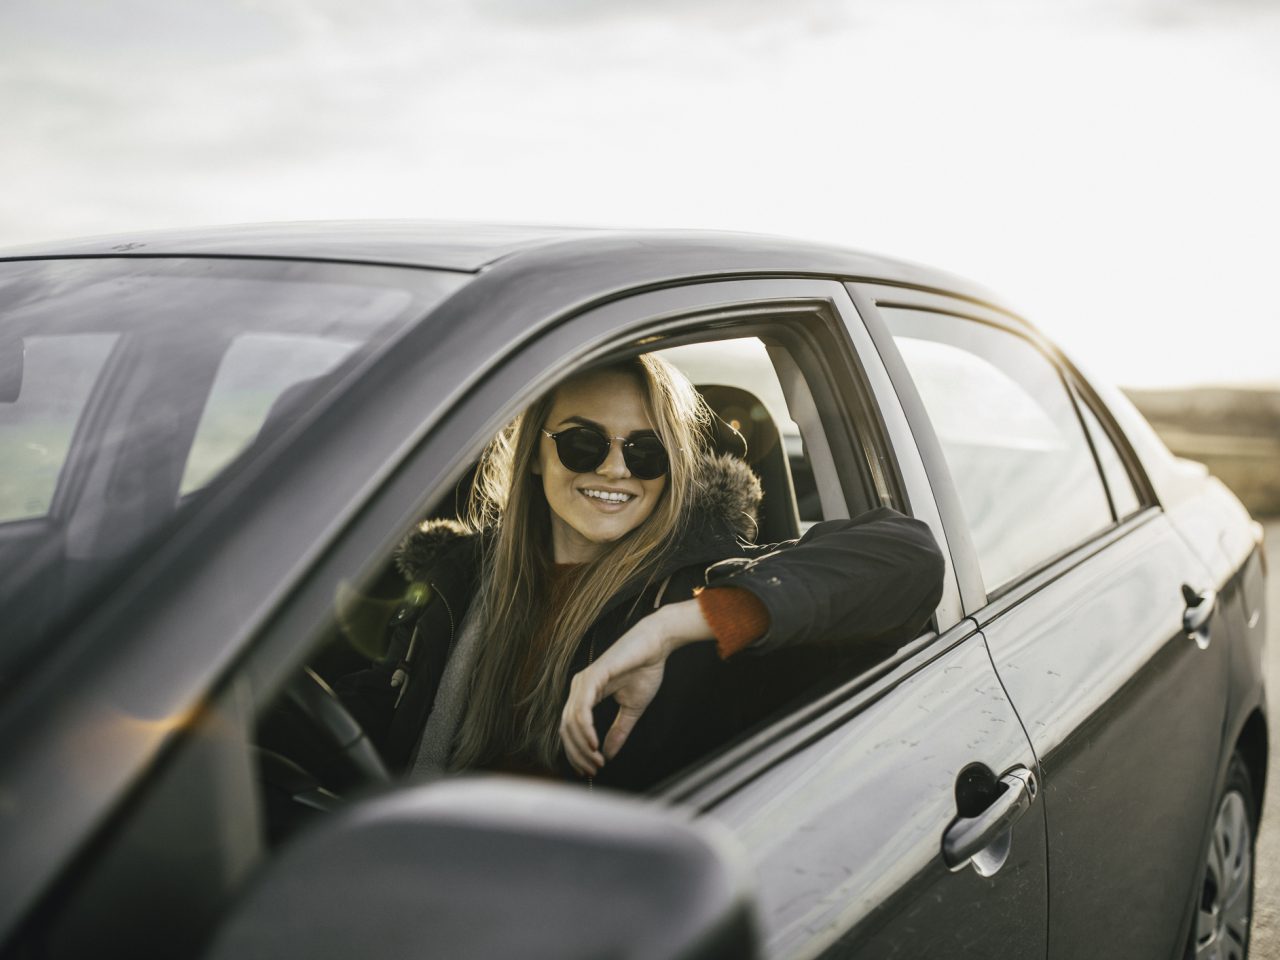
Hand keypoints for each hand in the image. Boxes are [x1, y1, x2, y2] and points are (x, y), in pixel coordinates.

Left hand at [559, 599, 711, 776]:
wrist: (657, 645)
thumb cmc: (645, 669)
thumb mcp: (631, 709)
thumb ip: (618, 731)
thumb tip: (608, 755)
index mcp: (586, 694)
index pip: (571, 729)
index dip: (576, 752)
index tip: (589, 770)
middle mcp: (579, 687)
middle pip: (567, 729)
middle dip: (578, 754)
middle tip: (593, 770)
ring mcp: (583, 681)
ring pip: (571, 722)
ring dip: (582, 747)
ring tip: (596, 761)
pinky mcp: (592, 677)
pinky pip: (581, 709)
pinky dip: (585, 730)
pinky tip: (594, 744)